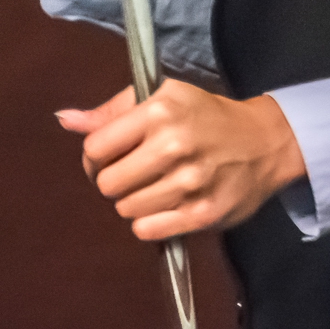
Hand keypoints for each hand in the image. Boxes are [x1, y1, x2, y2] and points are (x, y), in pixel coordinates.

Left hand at [59, 83, 307, 240]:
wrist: (265, 142)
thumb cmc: (206, 117)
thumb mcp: (163, 98)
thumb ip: (112, 111)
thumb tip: (64, 119)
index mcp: (160, 109)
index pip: (95, 147)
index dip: (96, 157)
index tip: (111, 157)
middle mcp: (173, 143)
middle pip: (106, 184)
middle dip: (115, 181)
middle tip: (136, 174)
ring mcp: (189, 181)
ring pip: (125, 210)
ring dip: (135, 202)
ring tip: (156, 187)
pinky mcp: (202, 213)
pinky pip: (147, 230)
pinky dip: (151, 222)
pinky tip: (167, 205)